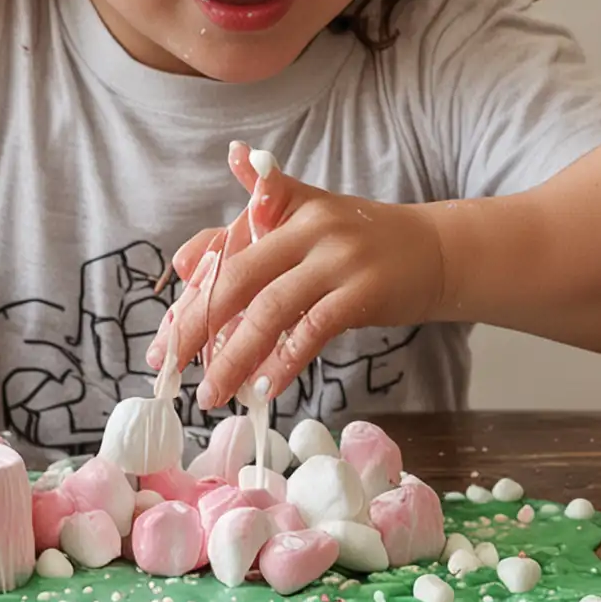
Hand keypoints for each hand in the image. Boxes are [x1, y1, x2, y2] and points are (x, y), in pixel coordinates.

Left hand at [147, 146, 446, 410]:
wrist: (438, 250)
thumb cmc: (363, 243)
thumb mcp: (307, 222)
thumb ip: (244, 240)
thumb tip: (183, 260)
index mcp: (285, 207)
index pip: (223, 251)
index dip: (189, 295)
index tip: (162, 339)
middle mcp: (308, 227)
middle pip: (236, 279)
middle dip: (195, 327)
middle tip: (167, 368)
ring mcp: (338, 258)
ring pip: (269, 310)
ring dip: (234, 357)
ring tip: (211, 394)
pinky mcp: (364, 291)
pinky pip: (312, 330)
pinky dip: (284, 362)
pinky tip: (264, 389)